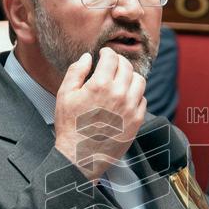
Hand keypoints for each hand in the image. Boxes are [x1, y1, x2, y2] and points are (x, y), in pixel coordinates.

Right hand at [54, 47, 146, 181]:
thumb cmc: (71, 127)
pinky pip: (143, 100)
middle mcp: (119, 95)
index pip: (112, 58)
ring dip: (130, 77)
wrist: (81, 155)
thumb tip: (87, 57)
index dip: (107, 52)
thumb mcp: (65, 95)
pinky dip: (135, 95)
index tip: (104, 54)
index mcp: (101, 85)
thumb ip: (76, 72)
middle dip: (119, 62)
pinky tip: (125, 98)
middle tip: (112, 65)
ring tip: (121, 80)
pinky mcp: (137, 121)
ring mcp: (131, 108)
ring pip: (139, 81)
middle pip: (127, 67)